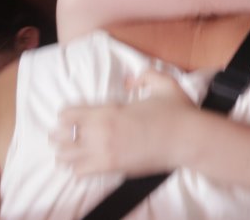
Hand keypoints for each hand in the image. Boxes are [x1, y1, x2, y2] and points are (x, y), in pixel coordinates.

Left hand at [53, 70, 192, 176]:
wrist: (189, 140)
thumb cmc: (177, 112)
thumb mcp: (164, 84)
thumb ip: (145, 75)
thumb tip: (129, 80)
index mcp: (109, 111)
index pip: (67, 115)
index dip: (68, 114)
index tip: (75, 114)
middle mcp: (101, 134)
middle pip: (60, 137)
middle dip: (61, 133)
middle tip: (69, 132)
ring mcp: (105, 154)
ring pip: (65, 157)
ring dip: (66, 152)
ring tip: (74, 148)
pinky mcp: (112, 169)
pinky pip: (80, 172)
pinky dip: (78, 168)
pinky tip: (86, 162)